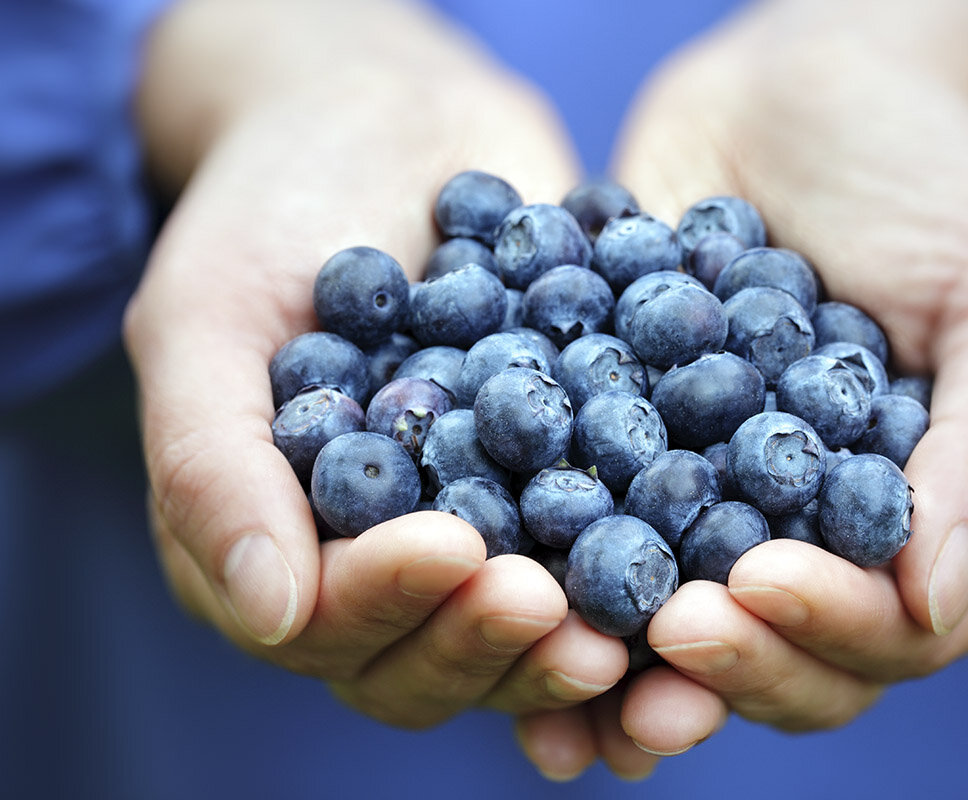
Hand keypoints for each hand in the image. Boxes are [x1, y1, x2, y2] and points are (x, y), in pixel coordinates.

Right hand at [123, 0, 626, 734]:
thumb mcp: (207, 316)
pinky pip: (606, 553)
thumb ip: (212, 464)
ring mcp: (482, 532)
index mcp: (280, 547)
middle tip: (554, 607)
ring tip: (632, 620)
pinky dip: (648, 579)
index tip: (454, 550)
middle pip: (429, 658)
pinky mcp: (566, 488)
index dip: (389, 601)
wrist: (387, 123)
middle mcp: (381, 564)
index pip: (327, 622)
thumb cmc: (272, 210)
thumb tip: (272, 616)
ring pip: (522, 634)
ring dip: (573, 647)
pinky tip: (698, 580)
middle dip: (489, 641)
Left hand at [516, 0, 967, 772]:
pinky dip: (551, 569)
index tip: (748, 585)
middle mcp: (822, 536)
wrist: (798, 88)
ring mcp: (721, 502)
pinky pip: (593, 529)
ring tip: (563, 672)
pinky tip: (498, 585)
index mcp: (930, 523)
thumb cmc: (929, 176)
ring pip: (682, 621)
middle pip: (787, 655)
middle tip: (657, 642)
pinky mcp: (633, 456)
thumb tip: (933, 602)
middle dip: (726, 665)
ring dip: (627, 660)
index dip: (827, 628)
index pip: (894, 629)